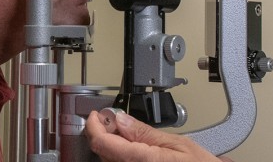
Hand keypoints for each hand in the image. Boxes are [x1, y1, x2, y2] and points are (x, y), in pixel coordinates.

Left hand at [84, 110, 225, 161]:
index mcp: (140, 160)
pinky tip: (133, 149)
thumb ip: (145, 132)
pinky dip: (120, 154)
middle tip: (114, 119)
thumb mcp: (178, 143)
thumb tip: (121, 119)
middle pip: (102, 151)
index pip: (101, 143)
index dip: (94, 126)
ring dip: (112, 145)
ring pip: (109, 160)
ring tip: (128, 134)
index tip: (97, 115)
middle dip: (104, 132)